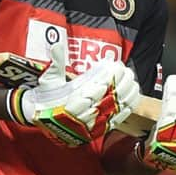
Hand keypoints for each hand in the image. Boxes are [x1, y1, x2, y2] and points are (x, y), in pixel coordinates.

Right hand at [9, 42, 139, 146]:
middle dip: (119, 84)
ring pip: (112, 110)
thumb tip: (56, 44)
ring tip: (132, 82)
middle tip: (127, 71)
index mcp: (70, 102)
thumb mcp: (48, 79)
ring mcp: (90, 123)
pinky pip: (115, 121)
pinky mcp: (97, 129)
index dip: (105, 79)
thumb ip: (56, 63)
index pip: (91, 90)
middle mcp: (82, 114)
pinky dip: (125, 111)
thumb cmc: (46, 98)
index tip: (114, 68)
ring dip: (125, 96)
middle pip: (106, 99)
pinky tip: (132, 100)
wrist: (43, 120)